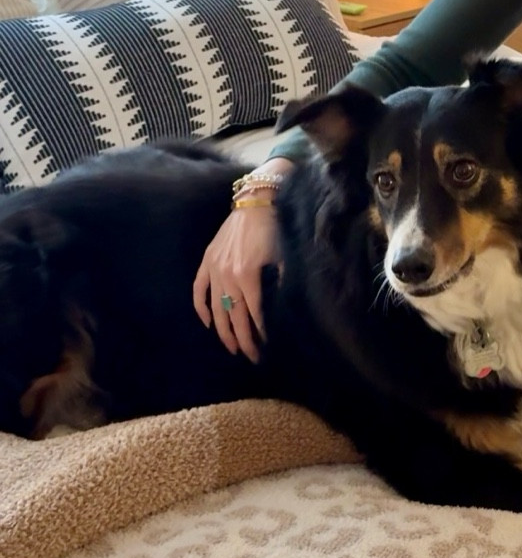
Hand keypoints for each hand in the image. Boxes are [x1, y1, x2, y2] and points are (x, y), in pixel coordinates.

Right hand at [193, 164, 291, 359]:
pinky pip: (199, 289)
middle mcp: (228, 275)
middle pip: (233, 317)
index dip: (259, 334)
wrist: (257, 200)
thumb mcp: (285, 257)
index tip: (265, 349)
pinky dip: (201, 308)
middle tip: (250, 357)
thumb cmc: (276, 228)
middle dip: (242, 340)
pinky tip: (207, 323)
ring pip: (216, 308)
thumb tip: (285, 310)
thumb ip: (283, 284)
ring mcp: (214, 268)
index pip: (253, 315)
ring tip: (231, 347)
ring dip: (223, 330)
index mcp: (248, 276)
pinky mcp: (207, 260)